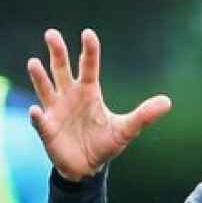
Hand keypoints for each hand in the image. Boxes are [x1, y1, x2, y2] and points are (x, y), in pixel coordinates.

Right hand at [26, 28, 171, 180]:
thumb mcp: (126, 130)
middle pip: (61, 69)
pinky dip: (37, 116)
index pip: (88, 66)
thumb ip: (144, 115)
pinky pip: (40, 121)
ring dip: (39, 76)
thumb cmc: (105, 144)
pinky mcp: (47, 128)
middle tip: (52, 34)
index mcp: (89, 92)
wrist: (87, 168)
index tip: (88, 34)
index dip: (89, 50)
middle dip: (57, 52)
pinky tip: (36, 111)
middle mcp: (69, 96)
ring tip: (33, 62)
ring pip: (45, 88)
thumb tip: (167, 102)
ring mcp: (56, 111)